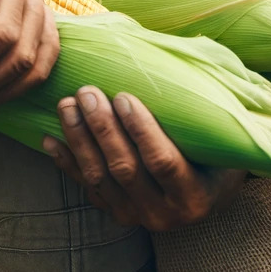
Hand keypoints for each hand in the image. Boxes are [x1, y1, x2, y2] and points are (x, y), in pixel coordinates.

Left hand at [43, 86, 245, 231]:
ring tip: (67, 105)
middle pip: (125, 169)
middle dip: (103, 128)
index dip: (141, 130)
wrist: (208, 191)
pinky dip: (66, 162)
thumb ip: (204, 106)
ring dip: (80, 139)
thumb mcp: (220, 134)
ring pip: (100, 178)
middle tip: (88, 92)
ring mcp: (137, 217)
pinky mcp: (115, 213)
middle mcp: (166, 214)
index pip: (163, 162)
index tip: (123, 96)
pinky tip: (50, 138)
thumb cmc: (215, 150)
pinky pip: (86, 188)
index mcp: (195, 195)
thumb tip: (186, 54)